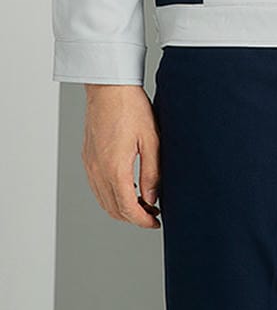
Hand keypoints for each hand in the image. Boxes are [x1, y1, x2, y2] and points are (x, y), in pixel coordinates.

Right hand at [82, 84, 160, 227]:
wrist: (109, 87)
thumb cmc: (131, 107)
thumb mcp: (152, 140)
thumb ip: (152, 173)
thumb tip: (152, 198)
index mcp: (114, 168)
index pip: (127, 208)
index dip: (142, 220)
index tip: (156, 222)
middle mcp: (97, 170)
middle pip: (113, 209)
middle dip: (134, 217)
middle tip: (153, 215)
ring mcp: (90, 164)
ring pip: (103, 200)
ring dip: (122, 208)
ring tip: (144, 203)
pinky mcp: (88, 157)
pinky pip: (97, 187)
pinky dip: (112, 195)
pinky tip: (127, 188)